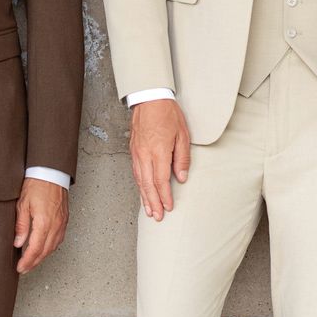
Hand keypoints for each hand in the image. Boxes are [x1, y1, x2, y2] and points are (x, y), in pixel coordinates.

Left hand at [14, 178, 68, 273]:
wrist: (51, 173)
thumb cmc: (36, 185)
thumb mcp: (22, 205)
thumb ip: (21, 226)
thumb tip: (18, 243)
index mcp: (44, 223)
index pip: (35, 249)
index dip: (27, 261)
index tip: (20, 268)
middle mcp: (55, 226)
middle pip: (45, 251)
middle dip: (34, 263)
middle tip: (24, 269)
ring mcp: (62, 224)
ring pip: (53, 247)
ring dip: (42, 257)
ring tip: (32, 262)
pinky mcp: (64, 220)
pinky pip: (58, 239)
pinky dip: (50, 248)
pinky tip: (44, 249)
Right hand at [129, 98, 191, 220]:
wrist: (149, 99)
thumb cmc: (167, 114)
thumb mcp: (182, 135)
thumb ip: (182, 158)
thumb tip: (182, 177)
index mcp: (159, 151)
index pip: (161, 180)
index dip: (165, 196)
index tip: (169, 207)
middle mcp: (145, 155)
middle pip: (148, 184)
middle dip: (153, 202)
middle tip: (158, 217)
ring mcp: (137, 153)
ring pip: (139, 181)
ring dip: (145, 197)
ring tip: (149, 210)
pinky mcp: (134, 151)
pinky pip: (136, 172)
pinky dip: (139, 185)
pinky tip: (143, 192)